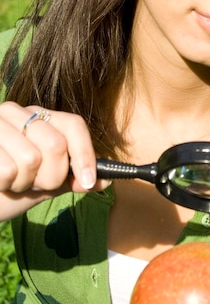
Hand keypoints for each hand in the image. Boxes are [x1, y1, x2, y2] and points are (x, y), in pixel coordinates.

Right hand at [0, 101, 108, 219]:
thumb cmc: (6, 191)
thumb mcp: (44, 184)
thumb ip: (72, 178)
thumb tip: (106, 178)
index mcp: (37, 116)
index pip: (73, 124)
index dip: (85, 155)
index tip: (88, 182)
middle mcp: (15, 111)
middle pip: (56, 146)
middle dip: (51, 177)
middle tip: (34, 183)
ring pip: (31, 159)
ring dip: (24, 183)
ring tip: (11, 182)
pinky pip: (7, 169)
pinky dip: (5, 185)